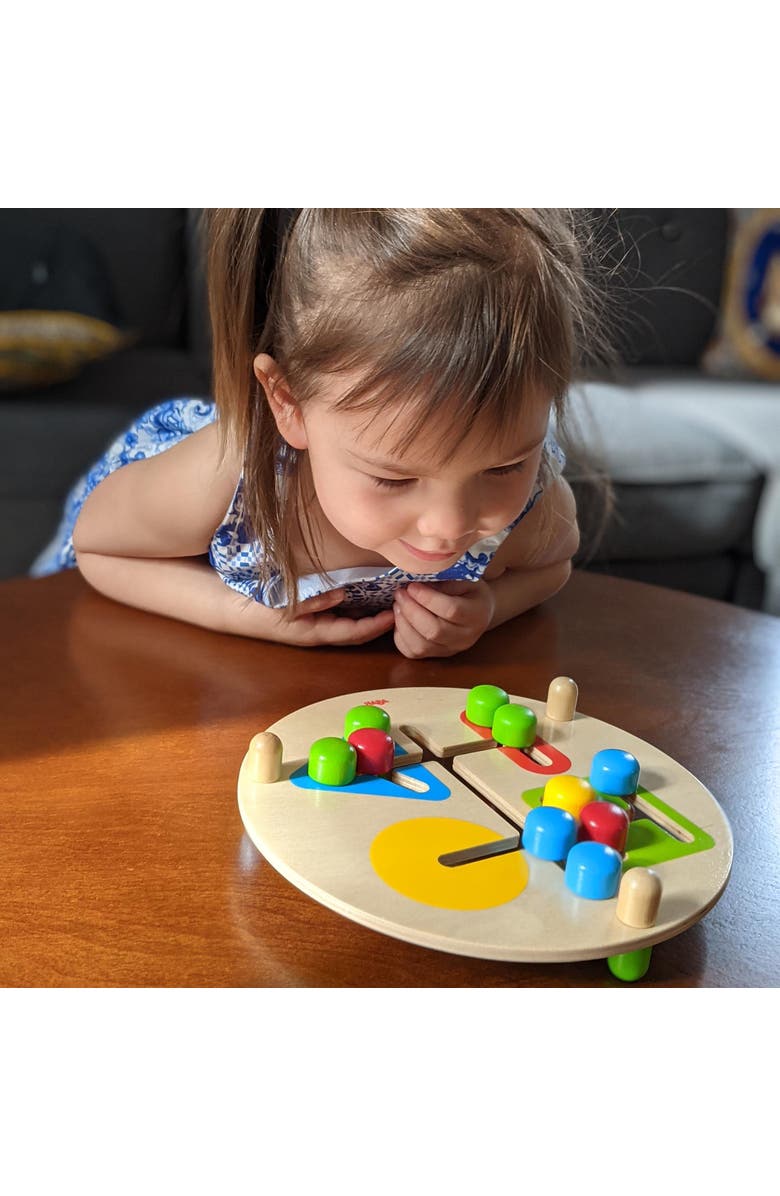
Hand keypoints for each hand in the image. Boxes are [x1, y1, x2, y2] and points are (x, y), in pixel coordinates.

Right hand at [264, 588, 395, 647]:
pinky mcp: (311, 620)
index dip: (375, 626)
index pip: (353, 633)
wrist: (233, 610)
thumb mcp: (285, 603)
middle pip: (356, 633)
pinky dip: (355, 611)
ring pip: (349, 626)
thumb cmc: (258, 607)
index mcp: (315, 633)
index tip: (394, 615)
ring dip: (369, 617)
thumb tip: (343, 595)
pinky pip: (339, 618)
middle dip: (378, 624)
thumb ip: (314, 600)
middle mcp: (319, 633)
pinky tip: (365, 599)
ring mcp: (315, 628)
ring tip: (388, 603)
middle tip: (399, 607)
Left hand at [392, 580, 495, 658]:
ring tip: (397, 605)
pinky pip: (412, 652)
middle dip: (411, 610)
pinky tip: (399, 619)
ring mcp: (450, 650)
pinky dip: (400, 636)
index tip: (412, 586)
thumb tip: (416, 581)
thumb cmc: (469, 591)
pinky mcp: (436, 655)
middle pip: (434, 631)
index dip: (427, 598)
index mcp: (476, 614)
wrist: (479, 612)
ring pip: (421, 646)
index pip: (451, 610)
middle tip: (400, 593)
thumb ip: (444, 580)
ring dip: (403, 624)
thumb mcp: (463, 578)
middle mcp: (465, 638)